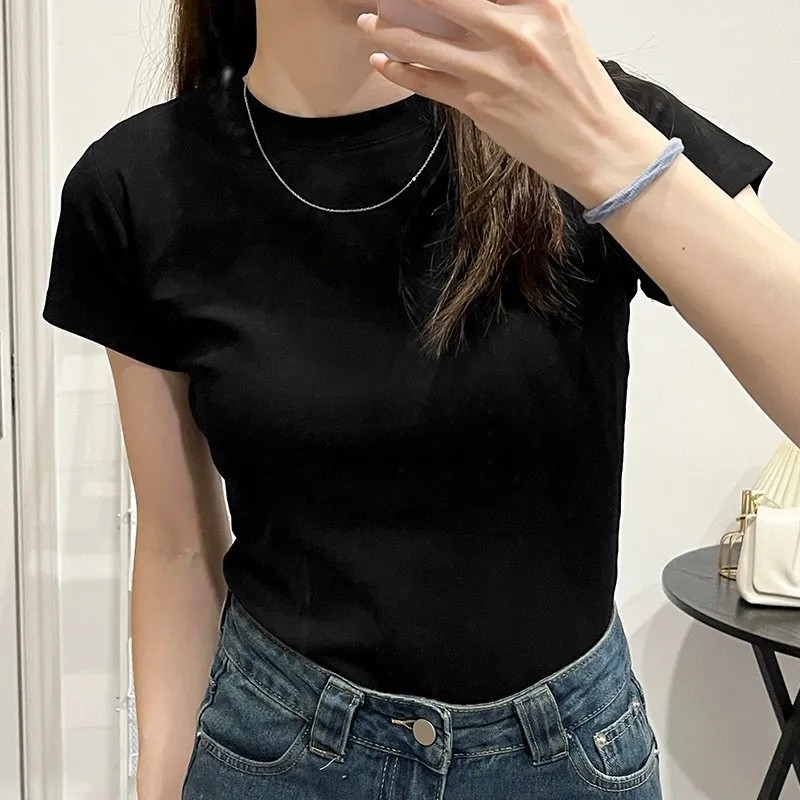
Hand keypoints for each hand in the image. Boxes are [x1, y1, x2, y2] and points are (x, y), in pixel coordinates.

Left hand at [355, 0, 657, 205]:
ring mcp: (493, 70)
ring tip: (370, 22)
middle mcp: (514, 31)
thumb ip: (518, 10)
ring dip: (389, 30)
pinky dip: (401, 70)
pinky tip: (383, 61)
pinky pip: (428, 82)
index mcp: (541, 4)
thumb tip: (471, 6)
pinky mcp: (479, 105)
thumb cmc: (579, 90)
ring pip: (425, 42)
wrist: (595, 144)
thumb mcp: (559, 30)